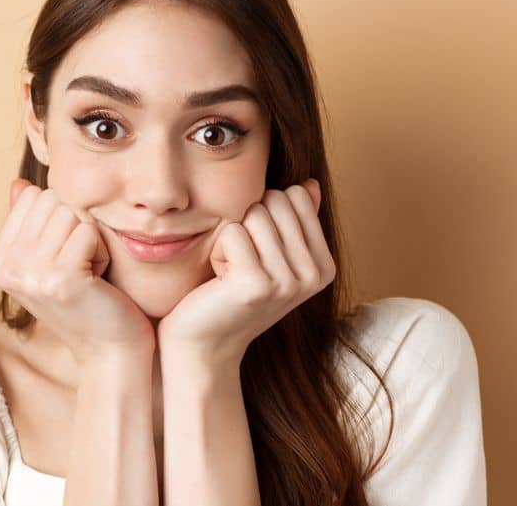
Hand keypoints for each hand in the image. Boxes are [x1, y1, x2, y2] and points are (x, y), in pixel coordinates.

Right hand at [0, 179, 155, 364]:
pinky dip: (101, 252)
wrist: (109, 350)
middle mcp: (6, 267)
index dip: (59, 219)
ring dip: (90, 239)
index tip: (63, 256)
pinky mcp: (59, 279)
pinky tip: (97, 280)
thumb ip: (31, 221)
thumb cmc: (86, 300)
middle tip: (79, 264)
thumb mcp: (48, 258)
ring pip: (70, 213)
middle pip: (51, 201)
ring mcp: (30, 274)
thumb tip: (20, 184)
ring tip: (87, 272)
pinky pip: (88, 232)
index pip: (32, 196)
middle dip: (76, 226)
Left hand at [157, 179, 335, 364]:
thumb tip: (309, 184)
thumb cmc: (231, 294)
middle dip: (247, 223)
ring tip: (230, 272)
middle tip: (240, 262)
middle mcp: (313, 275)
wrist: (204, 343)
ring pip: (252, 214)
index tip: (258, 251)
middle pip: (274, 201)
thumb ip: (294, 221)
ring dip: (230, 239)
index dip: (265, 214)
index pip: (296, 196)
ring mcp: (288, 282)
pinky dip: (217, 250)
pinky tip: (220, 280)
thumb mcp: (271, 257)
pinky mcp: (256, 285)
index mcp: (324, 265)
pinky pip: (232, 232)